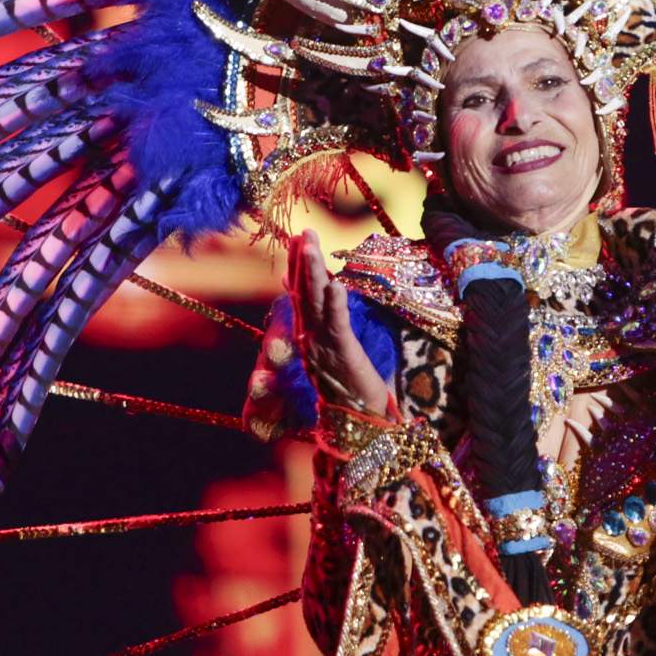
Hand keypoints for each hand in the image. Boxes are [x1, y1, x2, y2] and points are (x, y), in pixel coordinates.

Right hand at [288, 231, 390, 418]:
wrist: (358, 424)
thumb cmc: (348, 389)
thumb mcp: (333, 355)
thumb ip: (324, 328)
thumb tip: (321, 301)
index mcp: (311, 335)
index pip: (303, 294)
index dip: (300, 266)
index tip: (297, 239)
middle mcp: (312, 338)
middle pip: (306, 293)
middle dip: (304, 261)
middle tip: (303, 231)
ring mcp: (323, 346)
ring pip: (316, 304)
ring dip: (314, 274)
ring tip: (311, 245)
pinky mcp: (341, 355)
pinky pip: (337, 327)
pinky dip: (335, 306)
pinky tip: (336, 285)